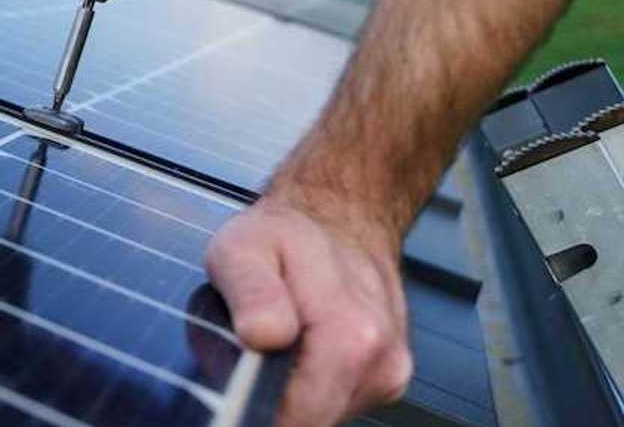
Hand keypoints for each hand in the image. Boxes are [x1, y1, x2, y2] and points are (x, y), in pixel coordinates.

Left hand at [205, 194, 410, 425]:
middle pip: (310, 419)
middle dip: (270, 393)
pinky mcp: (386, 380)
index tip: (236, 379)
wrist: (338, 218)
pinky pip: (335, 400)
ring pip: (321, 412)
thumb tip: (262, 336)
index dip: (256, 405)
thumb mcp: (243, 248)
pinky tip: (301, 347)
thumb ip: (250, 293)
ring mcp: (388, 374)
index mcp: (351, 335)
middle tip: (250, 346)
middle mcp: (381, 361)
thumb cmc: (286, 235)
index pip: (299, 417)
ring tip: (277, 340)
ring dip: (290, 388)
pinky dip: (309, 382)